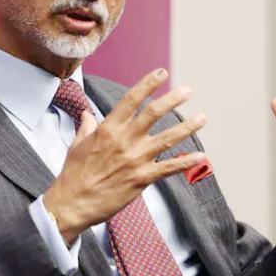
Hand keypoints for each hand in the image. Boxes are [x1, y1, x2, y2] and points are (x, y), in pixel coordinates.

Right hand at [42, 68, 208, 244]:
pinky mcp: (142, 179)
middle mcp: (124, 141)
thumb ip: (86, 127)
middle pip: (153, 113)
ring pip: (167, 139)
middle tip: (187, 91)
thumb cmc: (73, 174)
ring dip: (187, 127)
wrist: (73, 202)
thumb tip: (87, 115)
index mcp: (107, 129)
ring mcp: (135, 160)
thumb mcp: (77, 145)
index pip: (131, 100)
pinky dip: (186, 162)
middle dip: (173, 99)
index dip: (147, 84)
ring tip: (202, 118)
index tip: (161, 73)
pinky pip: (169, 168)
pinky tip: (200, 156)